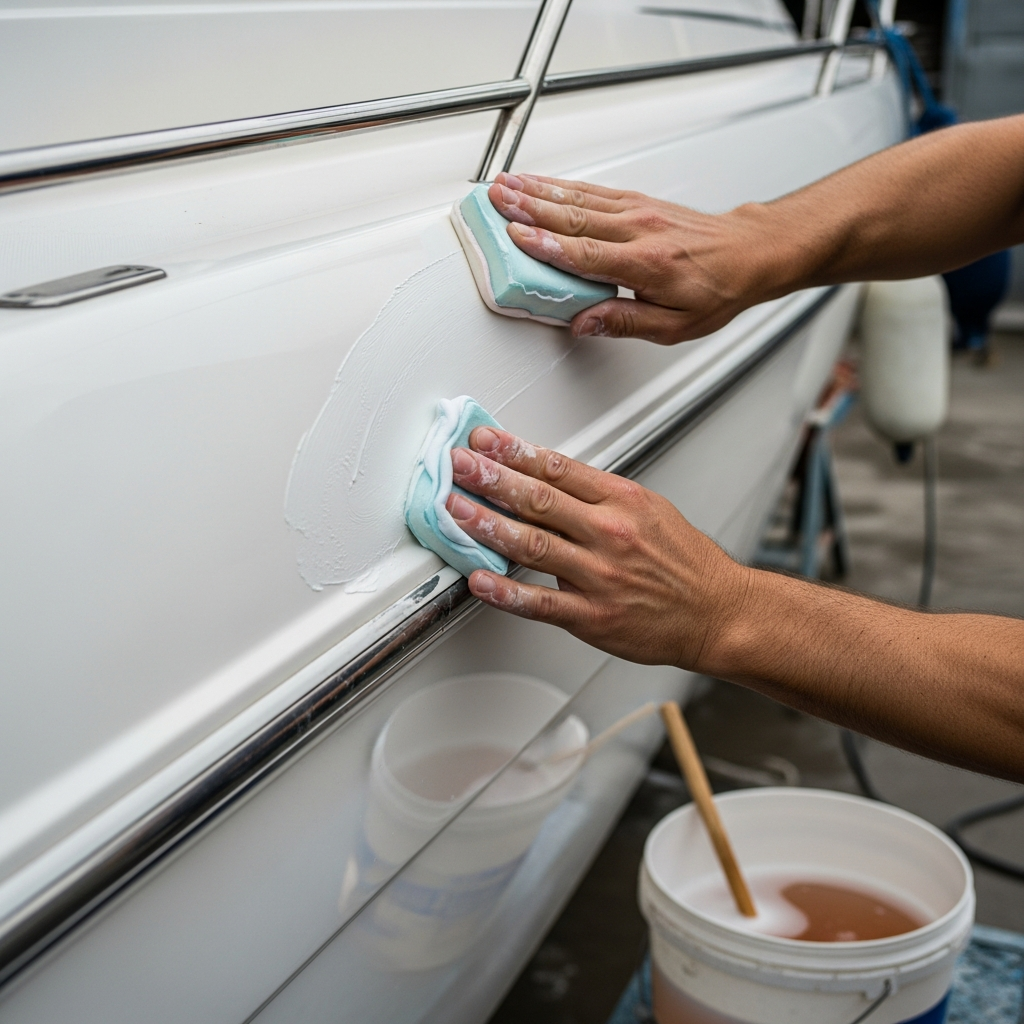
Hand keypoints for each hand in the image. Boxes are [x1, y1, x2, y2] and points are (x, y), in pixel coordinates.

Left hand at [445, 425, 750, 669]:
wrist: (718, 613)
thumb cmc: (684, 563)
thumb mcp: (650, 509)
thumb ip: (599, 495)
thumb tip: (547, 477)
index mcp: (622, 501)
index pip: (558, 467)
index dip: (514, 451)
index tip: (484, 440)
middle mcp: (609, 534)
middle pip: (539, 499)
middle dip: (491, 478)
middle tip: (457, 464)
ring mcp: (599, 576)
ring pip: (532, 544)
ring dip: (486, 524)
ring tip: (454, 509)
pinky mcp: (593, 617)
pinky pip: (540, 603)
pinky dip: (505, 592)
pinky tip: (478, 579)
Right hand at [487, 172, 778, 344]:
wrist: (749, 253)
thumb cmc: (717, 289)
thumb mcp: (675, 326)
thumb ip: (625, 322)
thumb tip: (584, 324)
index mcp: (646, 263)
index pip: (586, 253)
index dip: (547, 245)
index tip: (516, 236)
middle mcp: (640, 229)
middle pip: (574, 216)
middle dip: (530, 206)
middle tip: (496, 200)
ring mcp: (638, 210)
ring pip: (579, 197)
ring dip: (538, 189)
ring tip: (505, 184)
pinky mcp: (637, 201)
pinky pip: (592, 190)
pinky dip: (562, 184)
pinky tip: (539, 182)